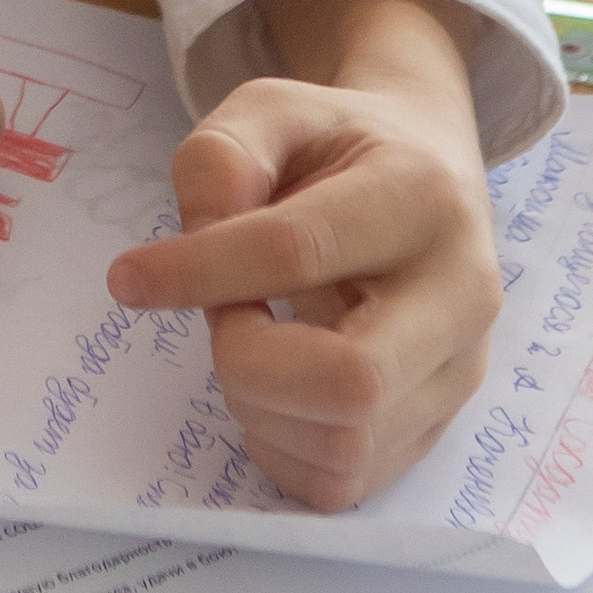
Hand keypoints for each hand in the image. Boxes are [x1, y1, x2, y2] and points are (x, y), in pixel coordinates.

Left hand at [106, 0, 499, 510]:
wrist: (430, 173)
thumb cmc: (338, 144)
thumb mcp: (271, 111)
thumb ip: (219, 163)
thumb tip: (178, 263)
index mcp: (421, 196)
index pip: (298, 253)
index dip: (199, 272)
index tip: (130, 277)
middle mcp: (463, 294)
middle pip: (351, 383)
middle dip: (247, 362)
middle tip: (224, 319)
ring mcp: (460, 372)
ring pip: (346, 446)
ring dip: (258, 408)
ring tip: (252, 345)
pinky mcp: (438, 427)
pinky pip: (343, 481)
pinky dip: (282, 447)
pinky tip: (274, 390)